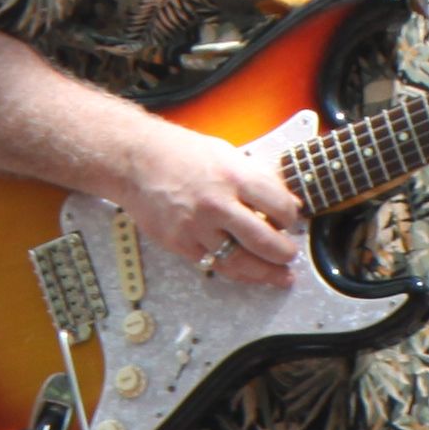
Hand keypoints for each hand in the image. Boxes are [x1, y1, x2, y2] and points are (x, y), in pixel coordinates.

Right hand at [118, 125, 306, 291]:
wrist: (135, 161)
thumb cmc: (180, 153)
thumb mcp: (226, 154)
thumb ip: (255, 178)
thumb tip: (285, 202)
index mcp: (234, 176)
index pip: (279, 206)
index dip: (292, 219)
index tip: (292, 222)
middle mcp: (217, 204)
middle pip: (264, 242)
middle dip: (284, 254)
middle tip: (290, 256)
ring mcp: (197, 227)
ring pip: (239, 262)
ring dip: (264, 273)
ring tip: (279, 277)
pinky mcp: (180, 243)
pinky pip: (213, 265)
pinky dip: (233, 271)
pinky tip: (246, 273)